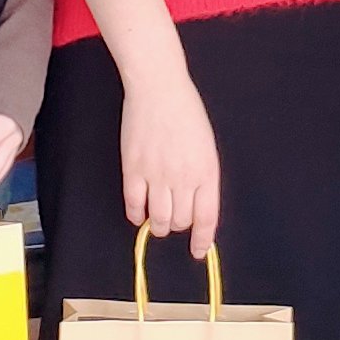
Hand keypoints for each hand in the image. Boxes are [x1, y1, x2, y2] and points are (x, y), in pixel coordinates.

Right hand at [122, 76, 221, 258]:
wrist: (158, 88)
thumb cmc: (187, 112)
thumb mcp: (206, 146)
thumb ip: (202, 176)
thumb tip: (196, 205)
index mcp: (206, 171)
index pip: (206, 217)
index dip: (202, 239)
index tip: (198, 251)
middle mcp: (183, 177)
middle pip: (180, 221)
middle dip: (178, 226)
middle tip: (174, 220)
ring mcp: (156, 174)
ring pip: (158, 218)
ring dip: (158, 225)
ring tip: (157, 220)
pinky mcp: (133, 169)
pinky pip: (133, 203)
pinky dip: (136, 213)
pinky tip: (138, 212)